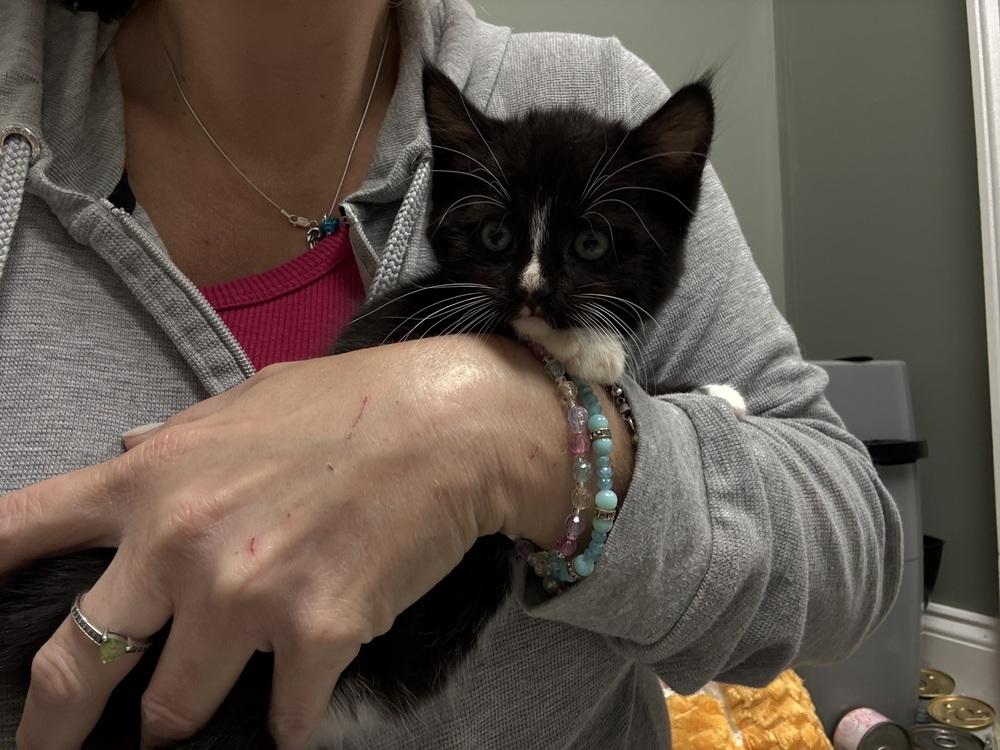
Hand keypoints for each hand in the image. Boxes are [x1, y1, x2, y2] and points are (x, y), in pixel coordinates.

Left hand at [2, 338, 513, 749]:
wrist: (454, 425)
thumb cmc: (354, 404)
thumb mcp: (246, 403)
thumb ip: (173, 437)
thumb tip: (122, 451)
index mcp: (152, 478)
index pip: (18, 527)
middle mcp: (181, 543)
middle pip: (73, 669)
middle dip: (53, 729)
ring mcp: (245, 597)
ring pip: (174, 714)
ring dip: (189, 719)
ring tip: (217, 702)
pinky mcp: (316, 636)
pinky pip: (284, 721)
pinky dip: (290, 722)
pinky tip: (304, 700)